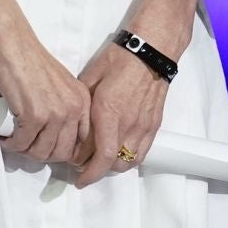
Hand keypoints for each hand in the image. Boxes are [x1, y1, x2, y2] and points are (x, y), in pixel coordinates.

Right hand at [0, 32, 89, 165]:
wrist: (14, 43)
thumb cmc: (32, 62)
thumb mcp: (62, 86)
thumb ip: (66, 109)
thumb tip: (57, 139)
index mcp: (82, 101)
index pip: (81, 142)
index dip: (62, 151)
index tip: (46, 147)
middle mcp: (73, 108)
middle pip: (61, 153)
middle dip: (41, 154)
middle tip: (26, 145)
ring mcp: (54, 113)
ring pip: (41, 152)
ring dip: (24, 151)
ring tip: (15, 141)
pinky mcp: (33, 115)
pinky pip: (22, 144)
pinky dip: (11, 145)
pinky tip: (6, 137)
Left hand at [70, 41, 170, 187]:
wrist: (151, 49)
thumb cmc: (120, 58)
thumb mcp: (91, 76)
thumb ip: (82, 103)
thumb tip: (73, 120)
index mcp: (108, 113)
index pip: (100, 157)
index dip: (87, 173)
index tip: (78, 178)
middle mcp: (127, 124)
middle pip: (113, 165)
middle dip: (96, 171)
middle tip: (84, 167)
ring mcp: (143, 125)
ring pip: (129, 162)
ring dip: (113, 167)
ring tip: (101, 162)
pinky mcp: (154, 124)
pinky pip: (143, 152)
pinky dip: (130, 159)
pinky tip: (120, 154)